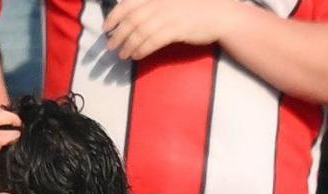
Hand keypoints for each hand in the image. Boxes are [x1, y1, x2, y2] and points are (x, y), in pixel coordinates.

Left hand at [101, 0, 240, 60]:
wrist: (221, 15)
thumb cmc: (197, 8)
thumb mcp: (172, 2)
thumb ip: (154, 6)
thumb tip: (132, 19)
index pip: (128, 3)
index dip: (114, 16)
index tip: (106, 27)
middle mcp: (160, 3)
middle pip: (131, 21)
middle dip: (118, 35)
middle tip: (111, 46)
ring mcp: (168, 15)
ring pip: (140, 33)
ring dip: (128, 46)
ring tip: (122, 55)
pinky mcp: (176, 29)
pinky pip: (152, 42)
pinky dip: (141, 50)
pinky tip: (136, 56)